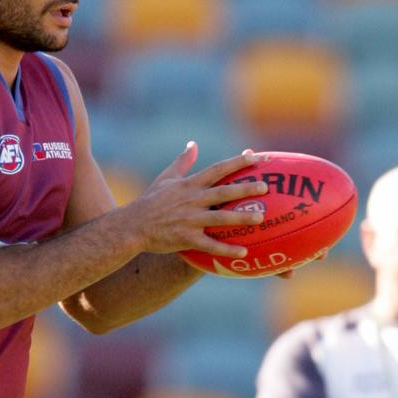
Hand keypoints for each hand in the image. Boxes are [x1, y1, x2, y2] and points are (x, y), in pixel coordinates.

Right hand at [123, 142, 267, 257]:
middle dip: (245, 189)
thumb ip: (183, 161)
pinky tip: (244, 253)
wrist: (132, 226)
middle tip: (265, 187)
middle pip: (223, 192)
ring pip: (220, 218)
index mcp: (189, 185)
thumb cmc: (150, 201)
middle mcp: (192, 200)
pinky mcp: (186, 238)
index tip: (254, 155)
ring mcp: (190, 220)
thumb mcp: (166, 178)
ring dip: (241, 218)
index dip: (236, 163)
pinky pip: (210, 245)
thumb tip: (193, 144)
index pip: (217, 170)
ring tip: (260, 218)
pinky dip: (227, 249)